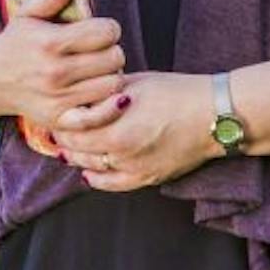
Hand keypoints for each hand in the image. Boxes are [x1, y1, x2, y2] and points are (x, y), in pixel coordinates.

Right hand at [0, 0, 125, 134]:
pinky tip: (111, 97)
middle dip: (111, 51)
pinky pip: (98, 117)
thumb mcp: (27, 14)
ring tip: (98, 71)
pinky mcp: (59, 120)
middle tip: (100, 52)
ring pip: (113, 85)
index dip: (108, 28)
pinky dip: (111, 107)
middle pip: (115, 58)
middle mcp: (55, 73)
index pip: (106, 32)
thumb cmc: (15, 42)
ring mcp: (58, 99)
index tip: (100, 31)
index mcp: (50, 42)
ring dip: (111, 76)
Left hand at [50, 71, 219, 191]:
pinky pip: (112, 185)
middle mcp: (121, 152)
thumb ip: (103, 93)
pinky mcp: (148, 179)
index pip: (72, 129)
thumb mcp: (134, 83)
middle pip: (76, 149)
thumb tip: (80, 95)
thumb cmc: (177, 93)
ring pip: (89, 168)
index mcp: (116, 125)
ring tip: (68, 146)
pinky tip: (88, 171)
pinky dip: (95, 179)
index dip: (60, 120)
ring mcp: (134, 168)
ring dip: (76, 157)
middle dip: (64, 139)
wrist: (214, 115)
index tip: (55, 112)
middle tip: (57, 129)